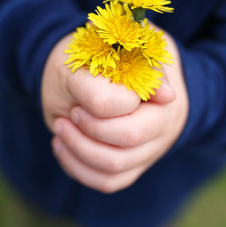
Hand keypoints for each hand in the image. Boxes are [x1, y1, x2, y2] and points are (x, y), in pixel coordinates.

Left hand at [51, 30, 188, 193]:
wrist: (109, 73)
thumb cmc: (110, 55)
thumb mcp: (119, 44)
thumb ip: (135, 55)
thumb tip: (166, 94)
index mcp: (164, 92)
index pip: (130, 106)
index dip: (97, 111)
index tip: (76, 105)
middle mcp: (164, 123)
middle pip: (129, 139)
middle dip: (89, 132)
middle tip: (66, 118)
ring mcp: (150, 149)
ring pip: (115, 167)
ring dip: (79, 151)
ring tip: (59, 131)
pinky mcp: (134, 167)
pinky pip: (108, 182)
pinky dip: (79, 169)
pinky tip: (62, 148)